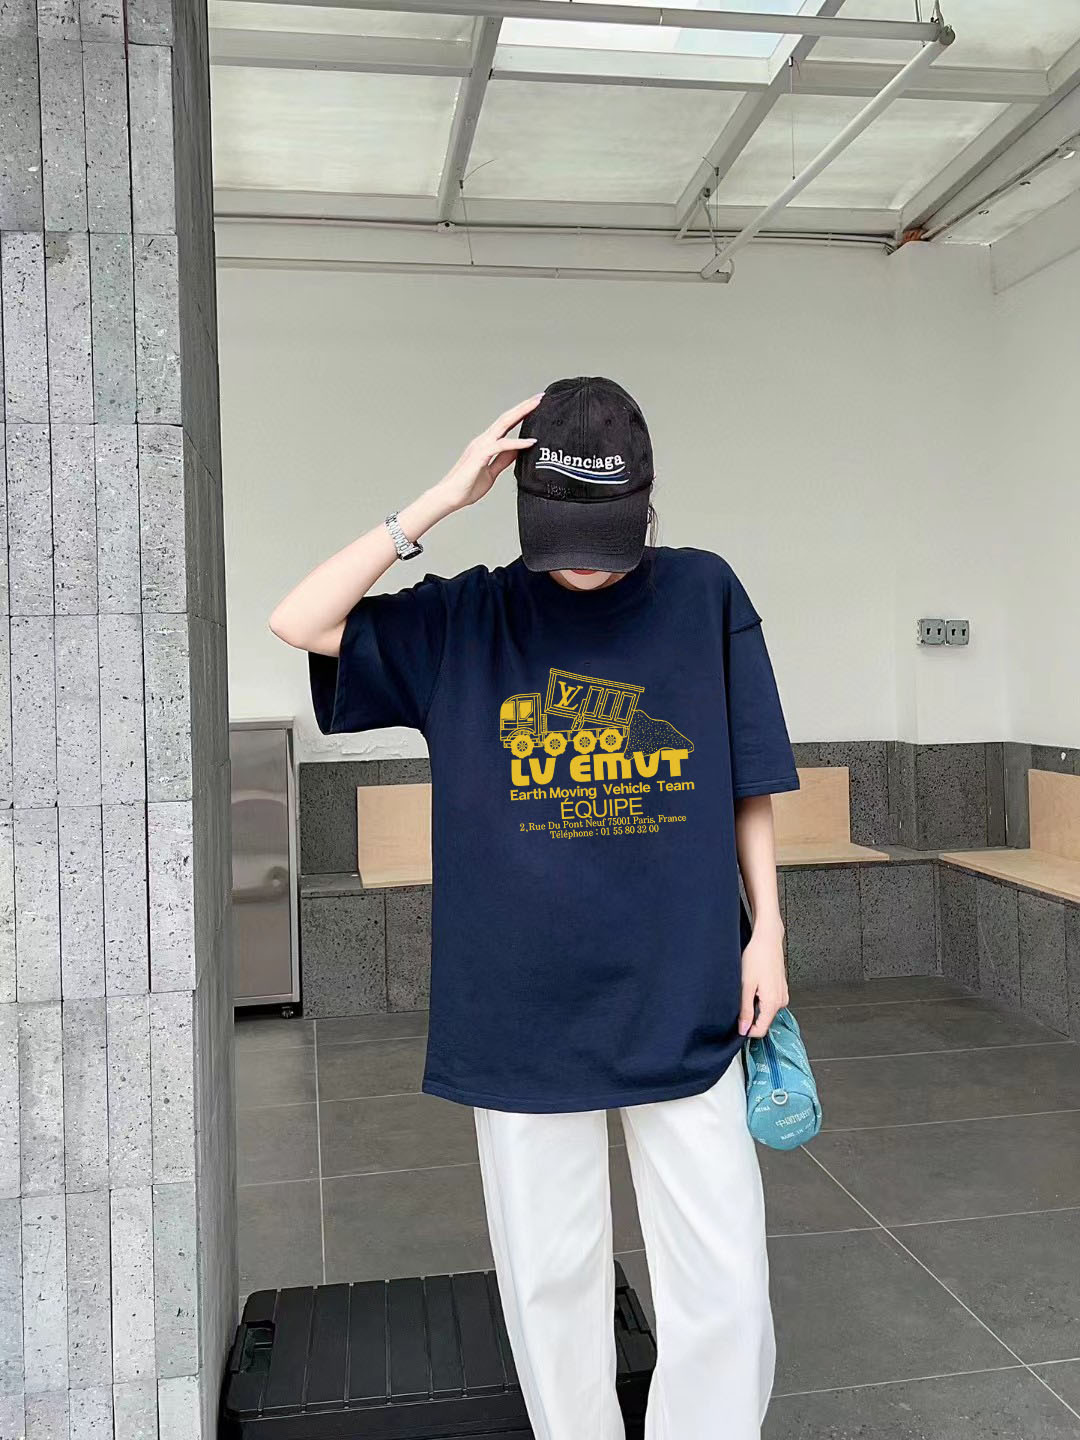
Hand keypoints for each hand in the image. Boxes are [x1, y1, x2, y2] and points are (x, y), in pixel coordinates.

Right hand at [431, 393, 542, 512]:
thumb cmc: (466, 487)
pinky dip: (517, 442)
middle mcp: (483, 441)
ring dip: (521, 414)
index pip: (507, 424)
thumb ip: (503, 460)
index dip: (521, 413)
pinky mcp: (480, 456)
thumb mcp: (492, 472)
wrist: (450, 497)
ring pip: (504, 424)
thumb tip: (517, 451)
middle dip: (524, 406)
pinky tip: (530, 442)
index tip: (536, 406)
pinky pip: (501, 446)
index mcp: (486, 444)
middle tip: (540, 397)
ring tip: (537, 406)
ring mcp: (481, 446)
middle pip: (506, 418)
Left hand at [738, 920, 788, 1038]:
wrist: (767, 939)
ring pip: (766, 1010)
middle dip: (750, 1016)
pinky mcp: (781, 989)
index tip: (736, 1024)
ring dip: (754, 1005)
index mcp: (773, 1003)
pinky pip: (769, 1001)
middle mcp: (781, 1001)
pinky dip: (759, 997)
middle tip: (739, 1000)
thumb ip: (745, 1010)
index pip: (761, 1030)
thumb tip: (743, 1029)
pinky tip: (754, 984)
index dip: (746, 1030)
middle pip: (763, 1021)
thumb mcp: (746, 985)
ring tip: (747, 988)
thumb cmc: (757, 957)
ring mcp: (782, 995)